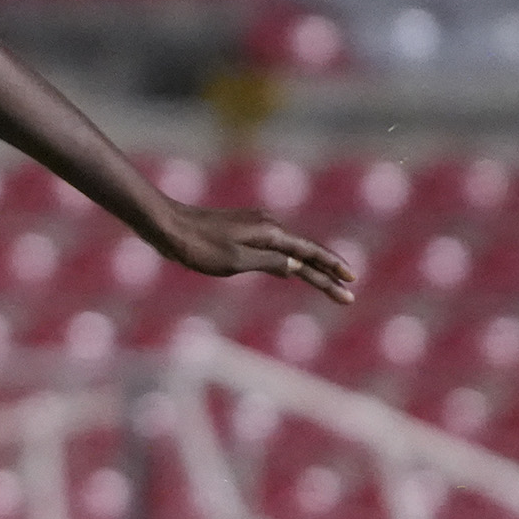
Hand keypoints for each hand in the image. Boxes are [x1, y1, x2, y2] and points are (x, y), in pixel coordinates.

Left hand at [150, 199, 354, 302]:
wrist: (167, 225)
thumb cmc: (197, 246)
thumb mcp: (234, 261)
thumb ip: (269, 264)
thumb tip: (297, 268)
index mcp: (270, 233)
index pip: (310, 254)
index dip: (331, 269)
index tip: (351, 281)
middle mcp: (267, 226)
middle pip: (305, 253)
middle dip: (327, 274)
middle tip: (348, 293)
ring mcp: (254, 228)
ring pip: (291, 251)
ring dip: (310, 268)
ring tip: (328, 284)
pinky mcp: (241, 232)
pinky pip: (274, 250)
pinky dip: (288, 263)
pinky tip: (290, 272)